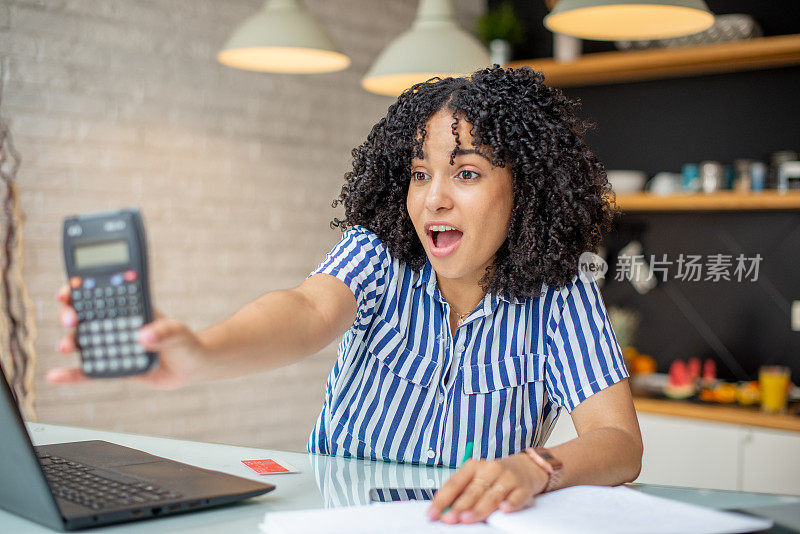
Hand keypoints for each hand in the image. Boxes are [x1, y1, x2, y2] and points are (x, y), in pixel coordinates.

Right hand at [48, 285, 208, 388]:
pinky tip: (54, 376)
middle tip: (70, 319)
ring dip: (68, 342)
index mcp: (128, 308)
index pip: (99, 293)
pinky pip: (88, 371)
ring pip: (81, 341)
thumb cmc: (184, 342)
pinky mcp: (111, 367)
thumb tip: (144, 336)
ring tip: (66, 348)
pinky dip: (71, 375)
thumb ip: (165, 332)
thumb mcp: (178, 332)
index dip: (79, 290)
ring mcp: (111, 345)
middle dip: (70, 314)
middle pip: (83, 315)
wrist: (190, 367)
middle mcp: (114, 324)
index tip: (68, 292)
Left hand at [427, 453, 548, 523]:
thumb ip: (461, 492)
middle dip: (459, 506)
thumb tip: (442, 510)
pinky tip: (504, 509)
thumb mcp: (476, 478)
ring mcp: (508, 478)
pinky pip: (517, 497)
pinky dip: (511, 503)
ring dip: (479, 508)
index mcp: (474, 466)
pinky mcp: (523, 488)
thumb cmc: (495, 476)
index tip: (432, 513)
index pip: (455, 483)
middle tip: (449, 518)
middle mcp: (490, 469)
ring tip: (467, 518)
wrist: (526, 467)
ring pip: (492, 495)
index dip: (442, 499)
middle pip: (473, 490)